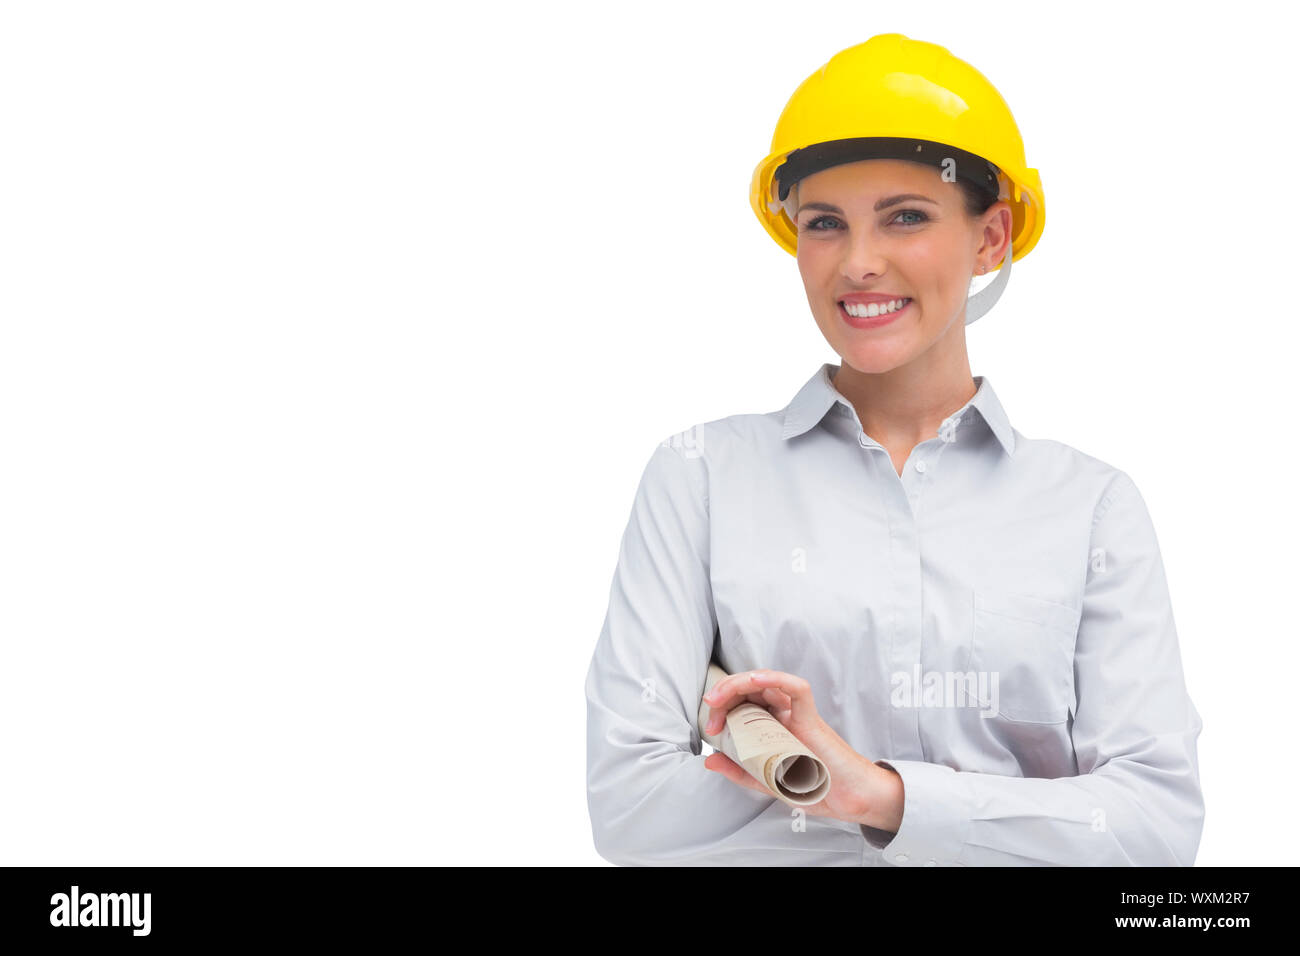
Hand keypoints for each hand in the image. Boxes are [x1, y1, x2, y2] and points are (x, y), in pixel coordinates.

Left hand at [701, 669, 902, 830]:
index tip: (710, 727)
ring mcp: (798, 715)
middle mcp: (784, 716)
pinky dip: (775, 679)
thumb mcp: (766, 782)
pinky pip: (797, 689)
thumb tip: (710, 760)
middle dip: (725, 692)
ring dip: (739, 683)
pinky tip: (755, 680)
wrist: (849, 801)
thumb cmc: (814, 788)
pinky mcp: (812, 719)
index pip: (744, 702)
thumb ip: (739, 771)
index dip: (723, 706)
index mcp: (772, 727)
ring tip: (719, 697)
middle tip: (709, 708)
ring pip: (768, 682)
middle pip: (751, 689)